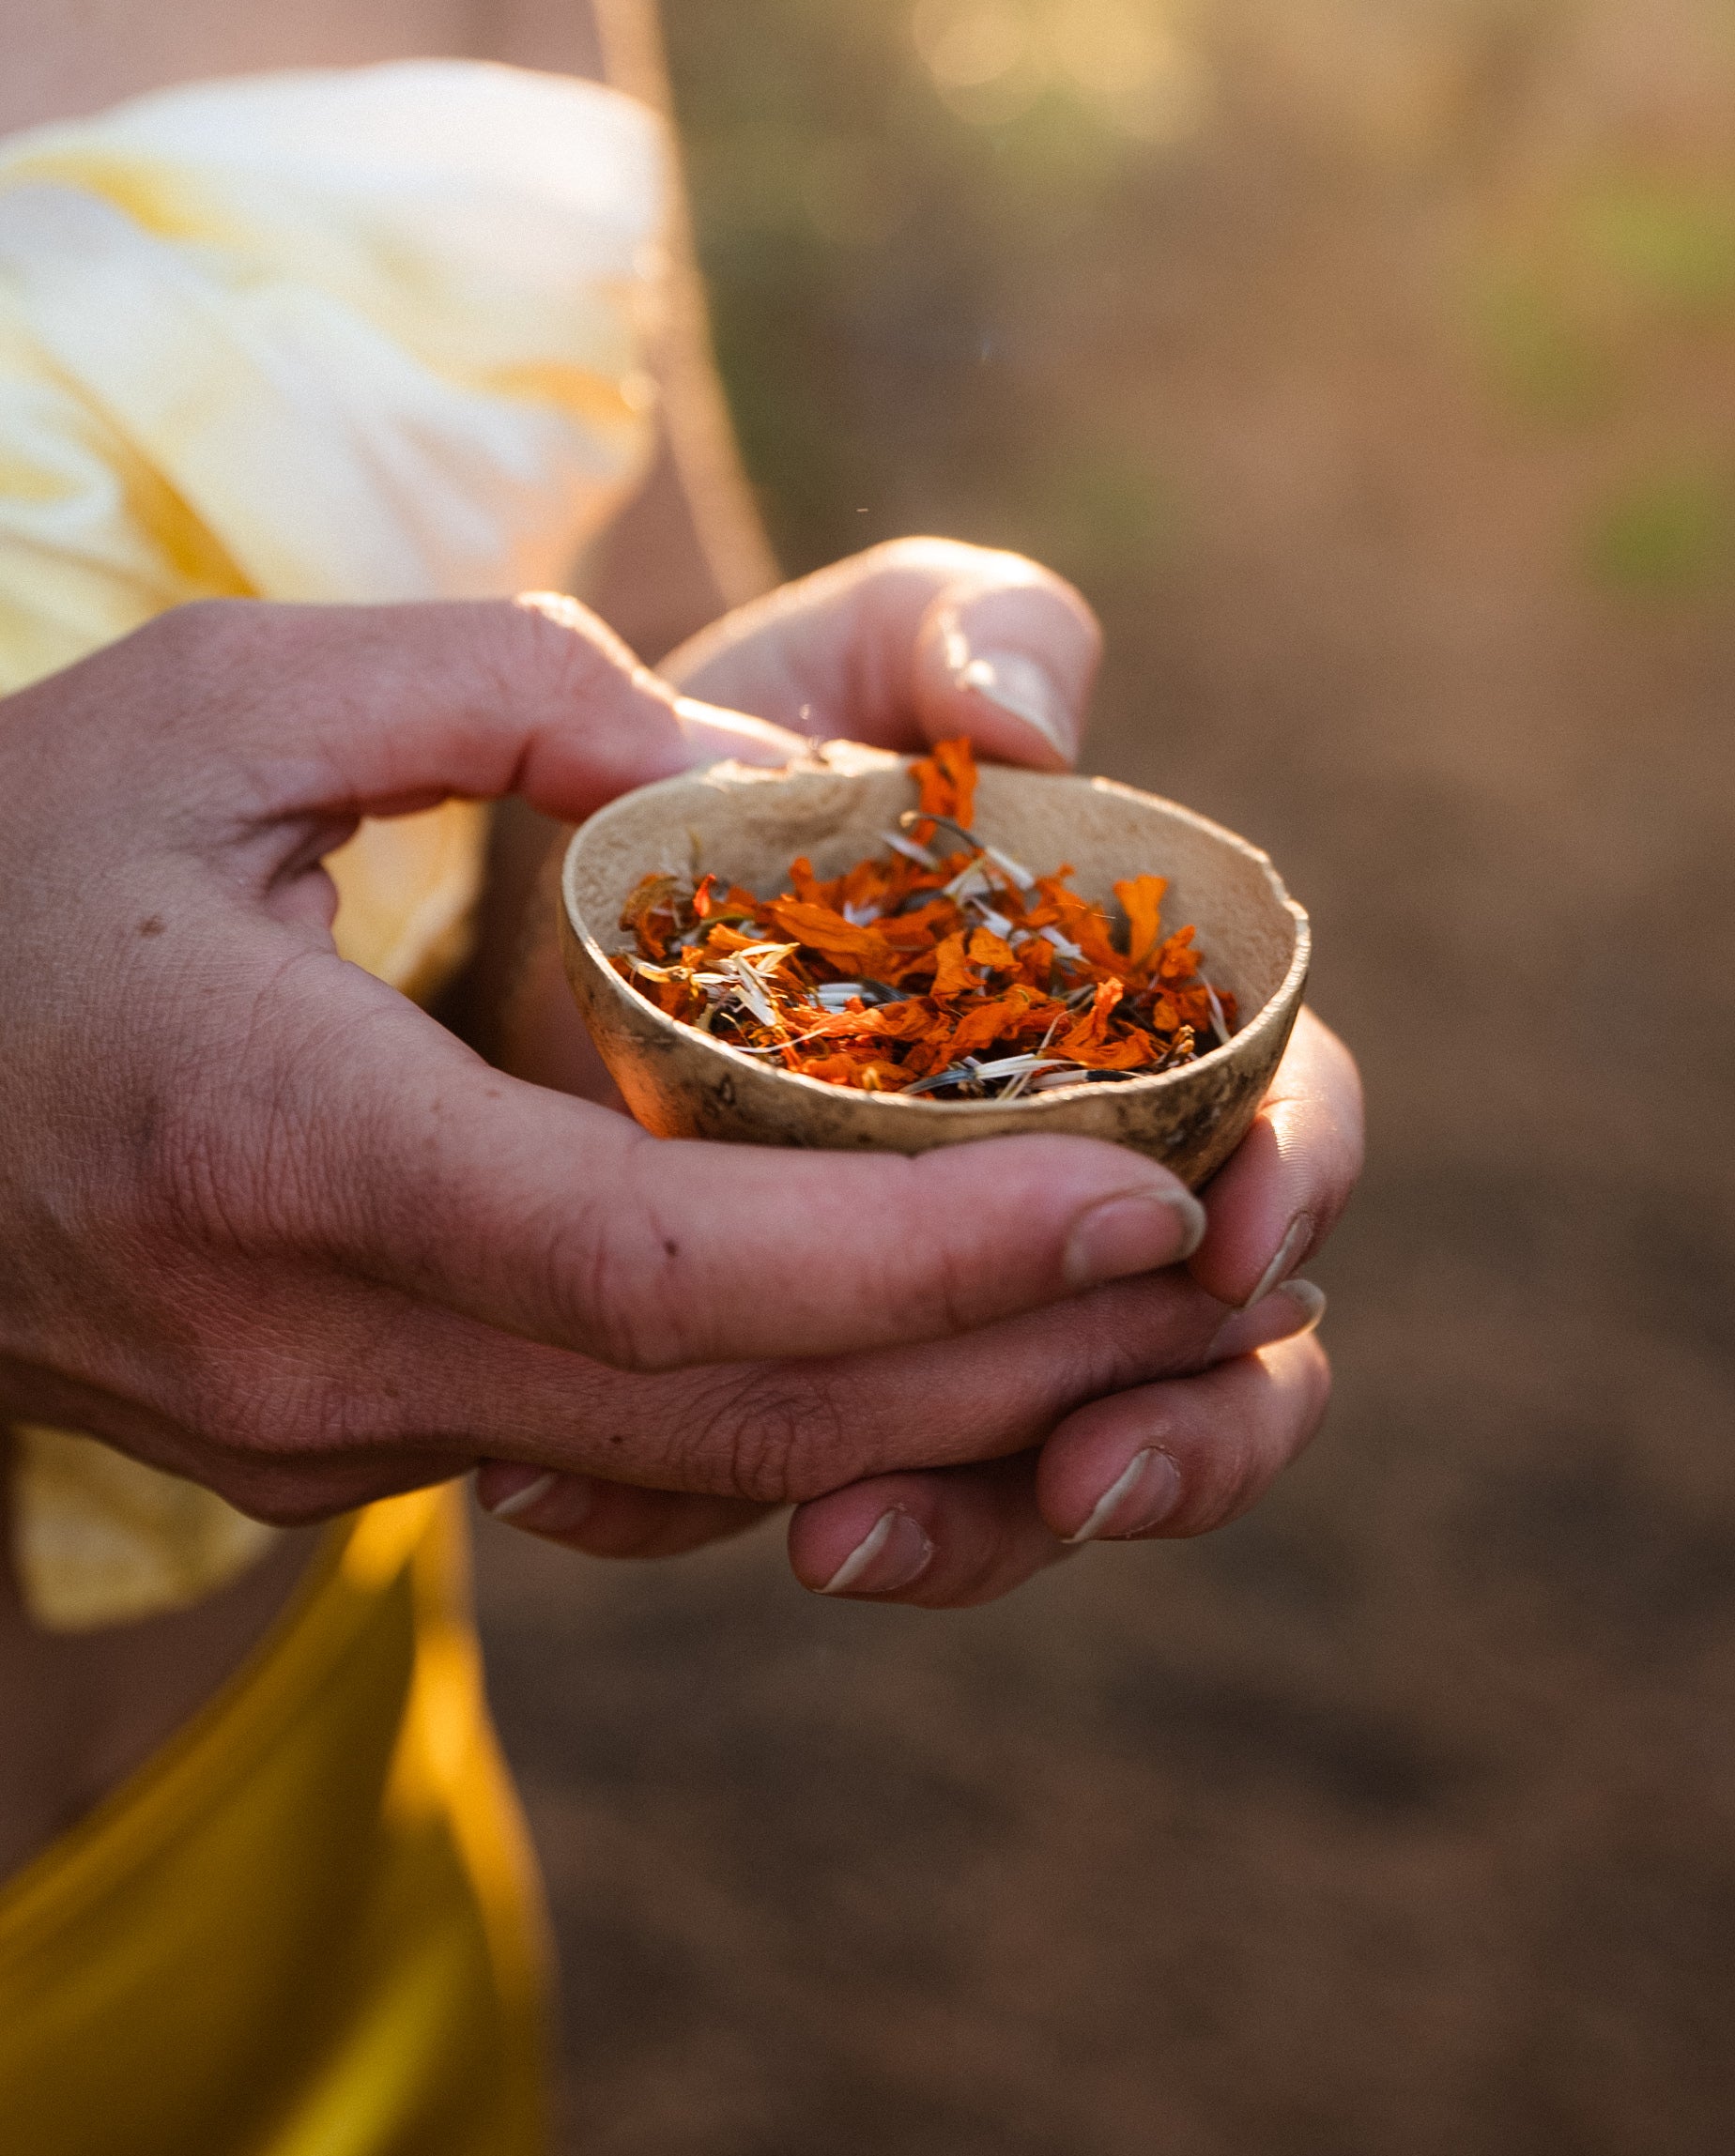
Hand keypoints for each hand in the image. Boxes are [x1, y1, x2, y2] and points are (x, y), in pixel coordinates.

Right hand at [0, 591, 1220, 1518]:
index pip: (673, 1273)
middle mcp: (319, 1356)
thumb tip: (725, 773)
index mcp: (283, 1157)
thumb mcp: (218, 697)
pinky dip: (797, 1402)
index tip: (1142, 1198)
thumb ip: (489, 686)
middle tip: (1219, 1269)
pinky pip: (613, 1454)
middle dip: (1005, 1360)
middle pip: (732, 1415)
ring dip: (931, 1409)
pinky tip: (932, 1328)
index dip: (934, 1258)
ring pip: (689, 1469)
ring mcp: (323, 1442)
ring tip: (1133, 1316)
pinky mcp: (337, 1452)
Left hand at [475, 542, 1364, 1602]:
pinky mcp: (813, 1381)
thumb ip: (962, 632)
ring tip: (847, 1545)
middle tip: (1085, 1477)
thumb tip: (1032, 723)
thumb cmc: (755, 758)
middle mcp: (1073, 1190)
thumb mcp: (848, 664)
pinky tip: (585, 1496)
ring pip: (1046, 1471)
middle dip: (1186, 1439)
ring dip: (984, 1530)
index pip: (1286, 1120)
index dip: (1289, 1184)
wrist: (565, 881)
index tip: (1222, 1238)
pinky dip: (748, 1510)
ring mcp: (956, 1307)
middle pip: (1217, 1357)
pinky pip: (825, 1491)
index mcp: (1146, 1029)